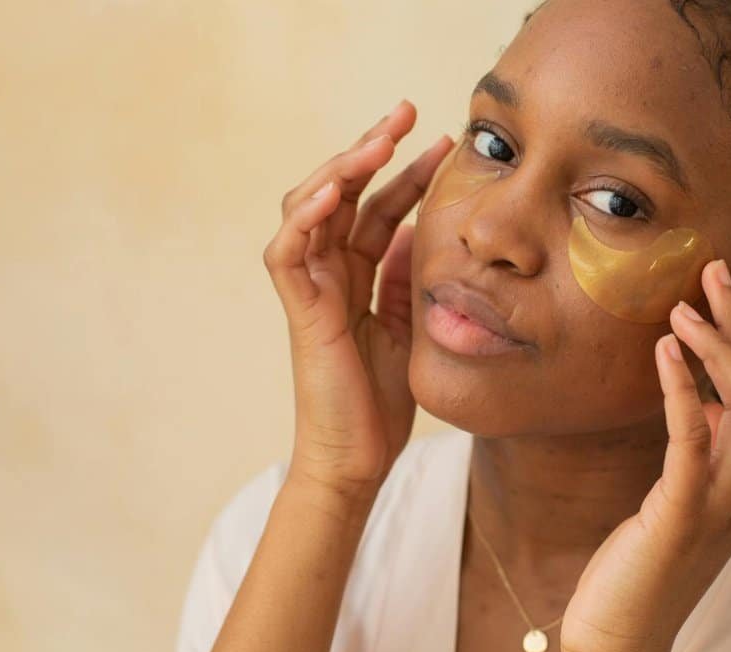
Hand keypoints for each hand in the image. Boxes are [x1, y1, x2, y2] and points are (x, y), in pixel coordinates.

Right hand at [263, 99, 453, 502]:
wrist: (359, 459)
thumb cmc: (381, 402)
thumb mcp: (410, 327)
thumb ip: (409, 280)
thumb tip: (420, 232)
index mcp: (357, 277)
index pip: (377, 209)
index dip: (405, 173)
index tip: (444, 142)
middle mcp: (329, 275)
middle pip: (342, 196)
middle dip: (372, 149)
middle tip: (407, 112)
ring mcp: (310, 291)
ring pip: (308, 210)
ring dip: (340, 169)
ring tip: (377, 139)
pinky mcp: (299, 313)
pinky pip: (287, 255)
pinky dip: (303, 220)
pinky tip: (331, 192)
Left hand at [560, 259, 730, 651]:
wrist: (618, 643)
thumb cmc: (635, 573)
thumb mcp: (673, 503)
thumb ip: (696, 457)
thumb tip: (703, 406)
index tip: (716, 292)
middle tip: (714, 270)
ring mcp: (719, 505)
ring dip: (719, 350)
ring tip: (686, 305)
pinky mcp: (682, 518)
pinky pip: (693, 443)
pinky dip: (685, 392)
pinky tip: (665, 353)